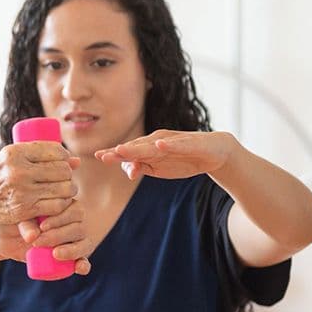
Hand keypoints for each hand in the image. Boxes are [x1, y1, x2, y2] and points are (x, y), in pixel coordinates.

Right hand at [0, 142, 79, 225]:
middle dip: (68, 174)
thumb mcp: (10, 158)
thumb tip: (76, 161)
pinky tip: (58, 201)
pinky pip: (56, 206)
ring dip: (68, 190)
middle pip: (62, 170)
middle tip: (64, 177)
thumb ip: (39, 156)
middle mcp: (19, 170)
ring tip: (64, 189)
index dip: (65, 156)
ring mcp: (22, 191)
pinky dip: (62, 204)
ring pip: (63, 189)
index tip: (65, 161)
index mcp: (15, 152)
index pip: (54, 151)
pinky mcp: (24, 209)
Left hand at [0, 198, 90, 273]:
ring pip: (84, 244)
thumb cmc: (16, 221)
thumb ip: (26, 224)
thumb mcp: (18, 219)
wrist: (8, 239)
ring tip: (55, 254)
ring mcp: (76, 240)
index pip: (73, 209)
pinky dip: (83, 265)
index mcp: (65, 205)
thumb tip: (33, 236)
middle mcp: (75, 221)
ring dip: (71, 250)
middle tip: (39, 241)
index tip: (42, 227)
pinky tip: (79, 267)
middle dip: (59, 235)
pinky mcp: (73, 257)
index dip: (59, 219)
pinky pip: (84, 261)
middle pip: (79, 227)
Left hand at [94, 129, 239, 180]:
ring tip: (123, 150)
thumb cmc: (183, 159)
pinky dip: (168, 145)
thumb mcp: (160, 168)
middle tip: (104, 156)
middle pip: (136, 146)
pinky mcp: (189, 143)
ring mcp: (173, 141)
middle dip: (120, 151)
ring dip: (138, 147)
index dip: (113, 154)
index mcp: (149, 148)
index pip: (128, 151)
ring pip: (152, 144)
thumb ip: (143, 168)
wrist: (214, 153)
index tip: (97, 157)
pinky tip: (159, 145)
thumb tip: (128, 171)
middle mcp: (157, 141)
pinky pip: (177, 144)